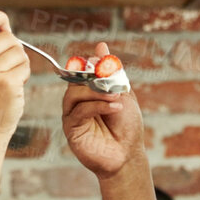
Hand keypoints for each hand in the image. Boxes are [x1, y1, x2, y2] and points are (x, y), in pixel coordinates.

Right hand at [0, 4, 29, 141]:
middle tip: (4, 69)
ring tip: (7, 80)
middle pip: (7, 36)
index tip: (4, 29)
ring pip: (19, 51)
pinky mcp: (5, 82)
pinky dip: (23, 76)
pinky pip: (24, 66)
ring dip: (19, 65)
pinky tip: (12, 89)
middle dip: (13, 50)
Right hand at [61, 42, 144, 178]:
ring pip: (74, 94)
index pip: (82, 70)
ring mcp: (72, 115)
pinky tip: (115, 108)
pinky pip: (79, 111)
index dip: (92, 65)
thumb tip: (101, 45)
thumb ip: (111, 71)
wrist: (128, 155)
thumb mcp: (123, 93)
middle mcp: (77, 102)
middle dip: (95, 79)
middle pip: (75, 80)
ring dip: (96, 93)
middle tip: (114, 85)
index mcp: (88, 92)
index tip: (106, 65)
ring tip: (116, 98)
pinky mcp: (71, 129)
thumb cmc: (126, 126)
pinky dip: (97, 106)